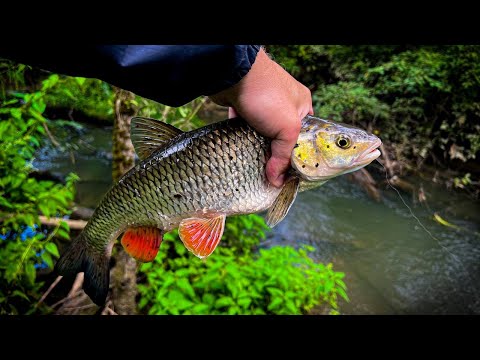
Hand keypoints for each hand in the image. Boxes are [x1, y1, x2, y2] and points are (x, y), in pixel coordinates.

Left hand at [210, 48, 312, 187]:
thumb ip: (284, 156)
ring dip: (258, 148)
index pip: (304, 136)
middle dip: (275, 154)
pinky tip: (241, 153)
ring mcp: (262, 105)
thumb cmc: (267, 95)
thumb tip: (277, 180)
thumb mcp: (286, 128)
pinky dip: (243, 139)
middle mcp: (283, 104)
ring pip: (262, 134)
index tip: (290, 174)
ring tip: (255, 167)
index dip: (298, 155)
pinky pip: (245, 129)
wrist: (233, 74)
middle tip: (271, 174)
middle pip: (282, 137)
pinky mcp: (243, 107)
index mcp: (302, 105)